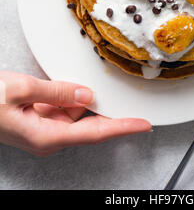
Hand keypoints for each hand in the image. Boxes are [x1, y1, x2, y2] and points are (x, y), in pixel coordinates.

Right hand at [0, 71, 150, 155]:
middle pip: (86, 122)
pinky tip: (65, 86)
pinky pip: (61, 109)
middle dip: (101, 107)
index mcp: (47, 136)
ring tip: (76, 83)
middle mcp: (48, 138)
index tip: (144, 125)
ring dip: (79, 99)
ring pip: (74, 113)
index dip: (122, 128)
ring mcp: (42, 130)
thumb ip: (58, 93)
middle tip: (120, 92)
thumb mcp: (22, 90)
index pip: (94, 133)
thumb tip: (86, 95)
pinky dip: (66, 97)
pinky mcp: (37, 121)